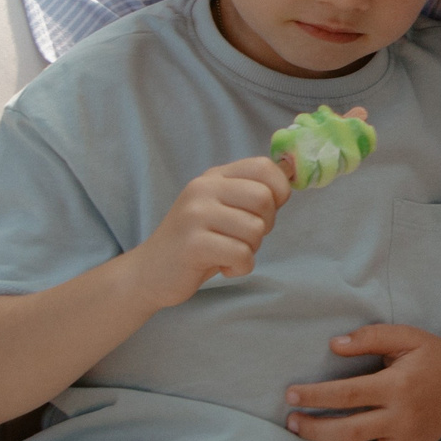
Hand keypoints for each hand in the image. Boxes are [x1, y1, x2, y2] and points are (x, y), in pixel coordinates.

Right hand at [124, 158, 289, 308]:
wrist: (150, 273)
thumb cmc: (197, 242)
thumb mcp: (221, 208)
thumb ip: (250, 193)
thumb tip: (291, 176)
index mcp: (214, 176)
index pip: (264, 167)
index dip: (279, 191)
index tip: (266, 212)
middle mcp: (203, 189)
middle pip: (264, 198)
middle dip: (265, 225)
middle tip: (244, 238)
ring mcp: (195, 215)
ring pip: (255, 230)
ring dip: (251, 250)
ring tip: (228, 252)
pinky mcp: (193, 244)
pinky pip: (242, 254)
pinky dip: (240, 267)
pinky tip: (223, 267)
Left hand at [282, 324, 440, 440]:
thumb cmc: (434, 354)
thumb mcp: (406, 336)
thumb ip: (369, 337)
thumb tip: (333, 345)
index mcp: (397, 386)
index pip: (346, 395)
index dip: (314, 396)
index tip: (290, 396)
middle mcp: (403, 417)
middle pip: (350, 432)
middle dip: (314, 430)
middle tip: (292, 423)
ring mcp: (411, 440)